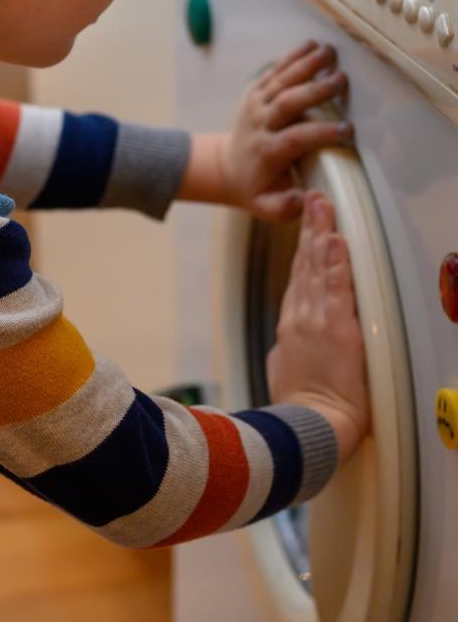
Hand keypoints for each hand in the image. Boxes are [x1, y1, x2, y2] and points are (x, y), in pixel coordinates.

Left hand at [218, 39, 352, 220]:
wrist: (226, 167)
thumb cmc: (255, 189)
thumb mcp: (267, 207)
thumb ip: (286, 208)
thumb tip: (309, 200)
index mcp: (267, 152)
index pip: (294, 139)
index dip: (320, 133)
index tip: (347, 130)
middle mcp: (260, 124)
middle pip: (287, 103)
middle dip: (314, 91)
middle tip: (342, 80)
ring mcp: (256, 105)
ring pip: (280, 81)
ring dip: (305, 66)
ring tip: (331, 53)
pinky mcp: (256, 92)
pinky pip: (274, 72)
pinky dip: (292, 57)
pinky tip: (312, 45)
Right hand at [267, 191, 369, 461]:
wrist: (307, 423)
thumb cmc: (299, 403)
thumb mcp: (284, 365)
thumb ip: (290, 343)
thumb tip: (291, 337)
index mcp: (291, 323)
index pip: (298, 275)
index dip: (302, 245)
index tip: (307, 222)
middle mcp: (301, 315)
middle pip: (306, 262)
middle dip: (310, 227)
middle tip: (314, 198)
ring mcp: (316, 319)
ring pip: (319, 268)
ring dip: (322, 233)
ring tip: (323, 207)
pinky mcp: (335, 328)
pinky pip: (337, 288)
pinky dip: (336, 262)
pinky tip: (335, 239)